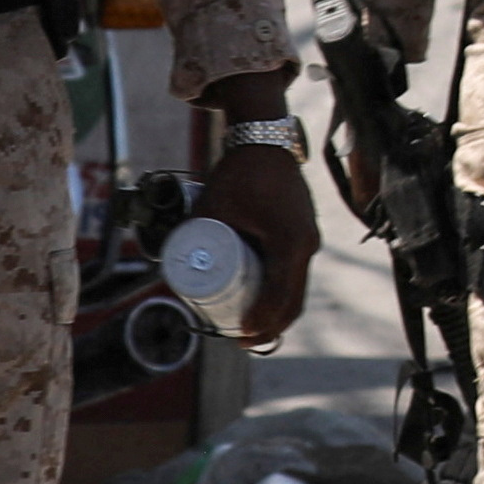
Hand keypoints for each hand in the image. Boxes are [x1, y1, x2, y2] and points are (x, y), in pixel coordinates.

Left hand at [202, 136, 319, 349]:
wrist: (266, 142)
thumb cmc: (240, 173)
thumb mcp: (213, 206)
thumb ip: (195, 235)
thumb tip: (174, 267)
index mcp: (289, 242)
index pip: (278, 295)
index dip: (260, 321)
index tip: (240, 337)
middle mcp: (306, 244)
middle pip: (293, 300)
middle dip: (270, 326)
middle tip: (243, 341)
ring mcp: (309, 239)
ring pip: (298, 289)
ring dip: (279, 312)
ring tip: (252, 328)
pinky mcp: (305, 234)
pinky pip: (298, 273)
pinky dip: (285, 293)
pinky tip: (268, 303)